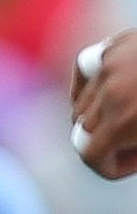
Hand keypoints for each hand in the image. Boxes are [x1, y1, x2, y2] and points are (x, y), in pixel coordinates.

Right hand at [74, 35, 136, 177]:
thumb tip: (124, 154)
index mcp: (124, 121)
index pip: (89, 155)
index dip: (112, 166)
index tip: (136, 161)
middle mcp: (109, 91)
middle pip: (83, 130)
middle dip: (109, 142)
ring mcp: (108, 64)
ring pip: (81, 103)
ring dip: (101, 116)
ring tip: (134, 116)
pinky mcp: (114, 46)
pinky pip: (85, 72)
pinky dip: (91, 88)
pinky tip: (109, 94)